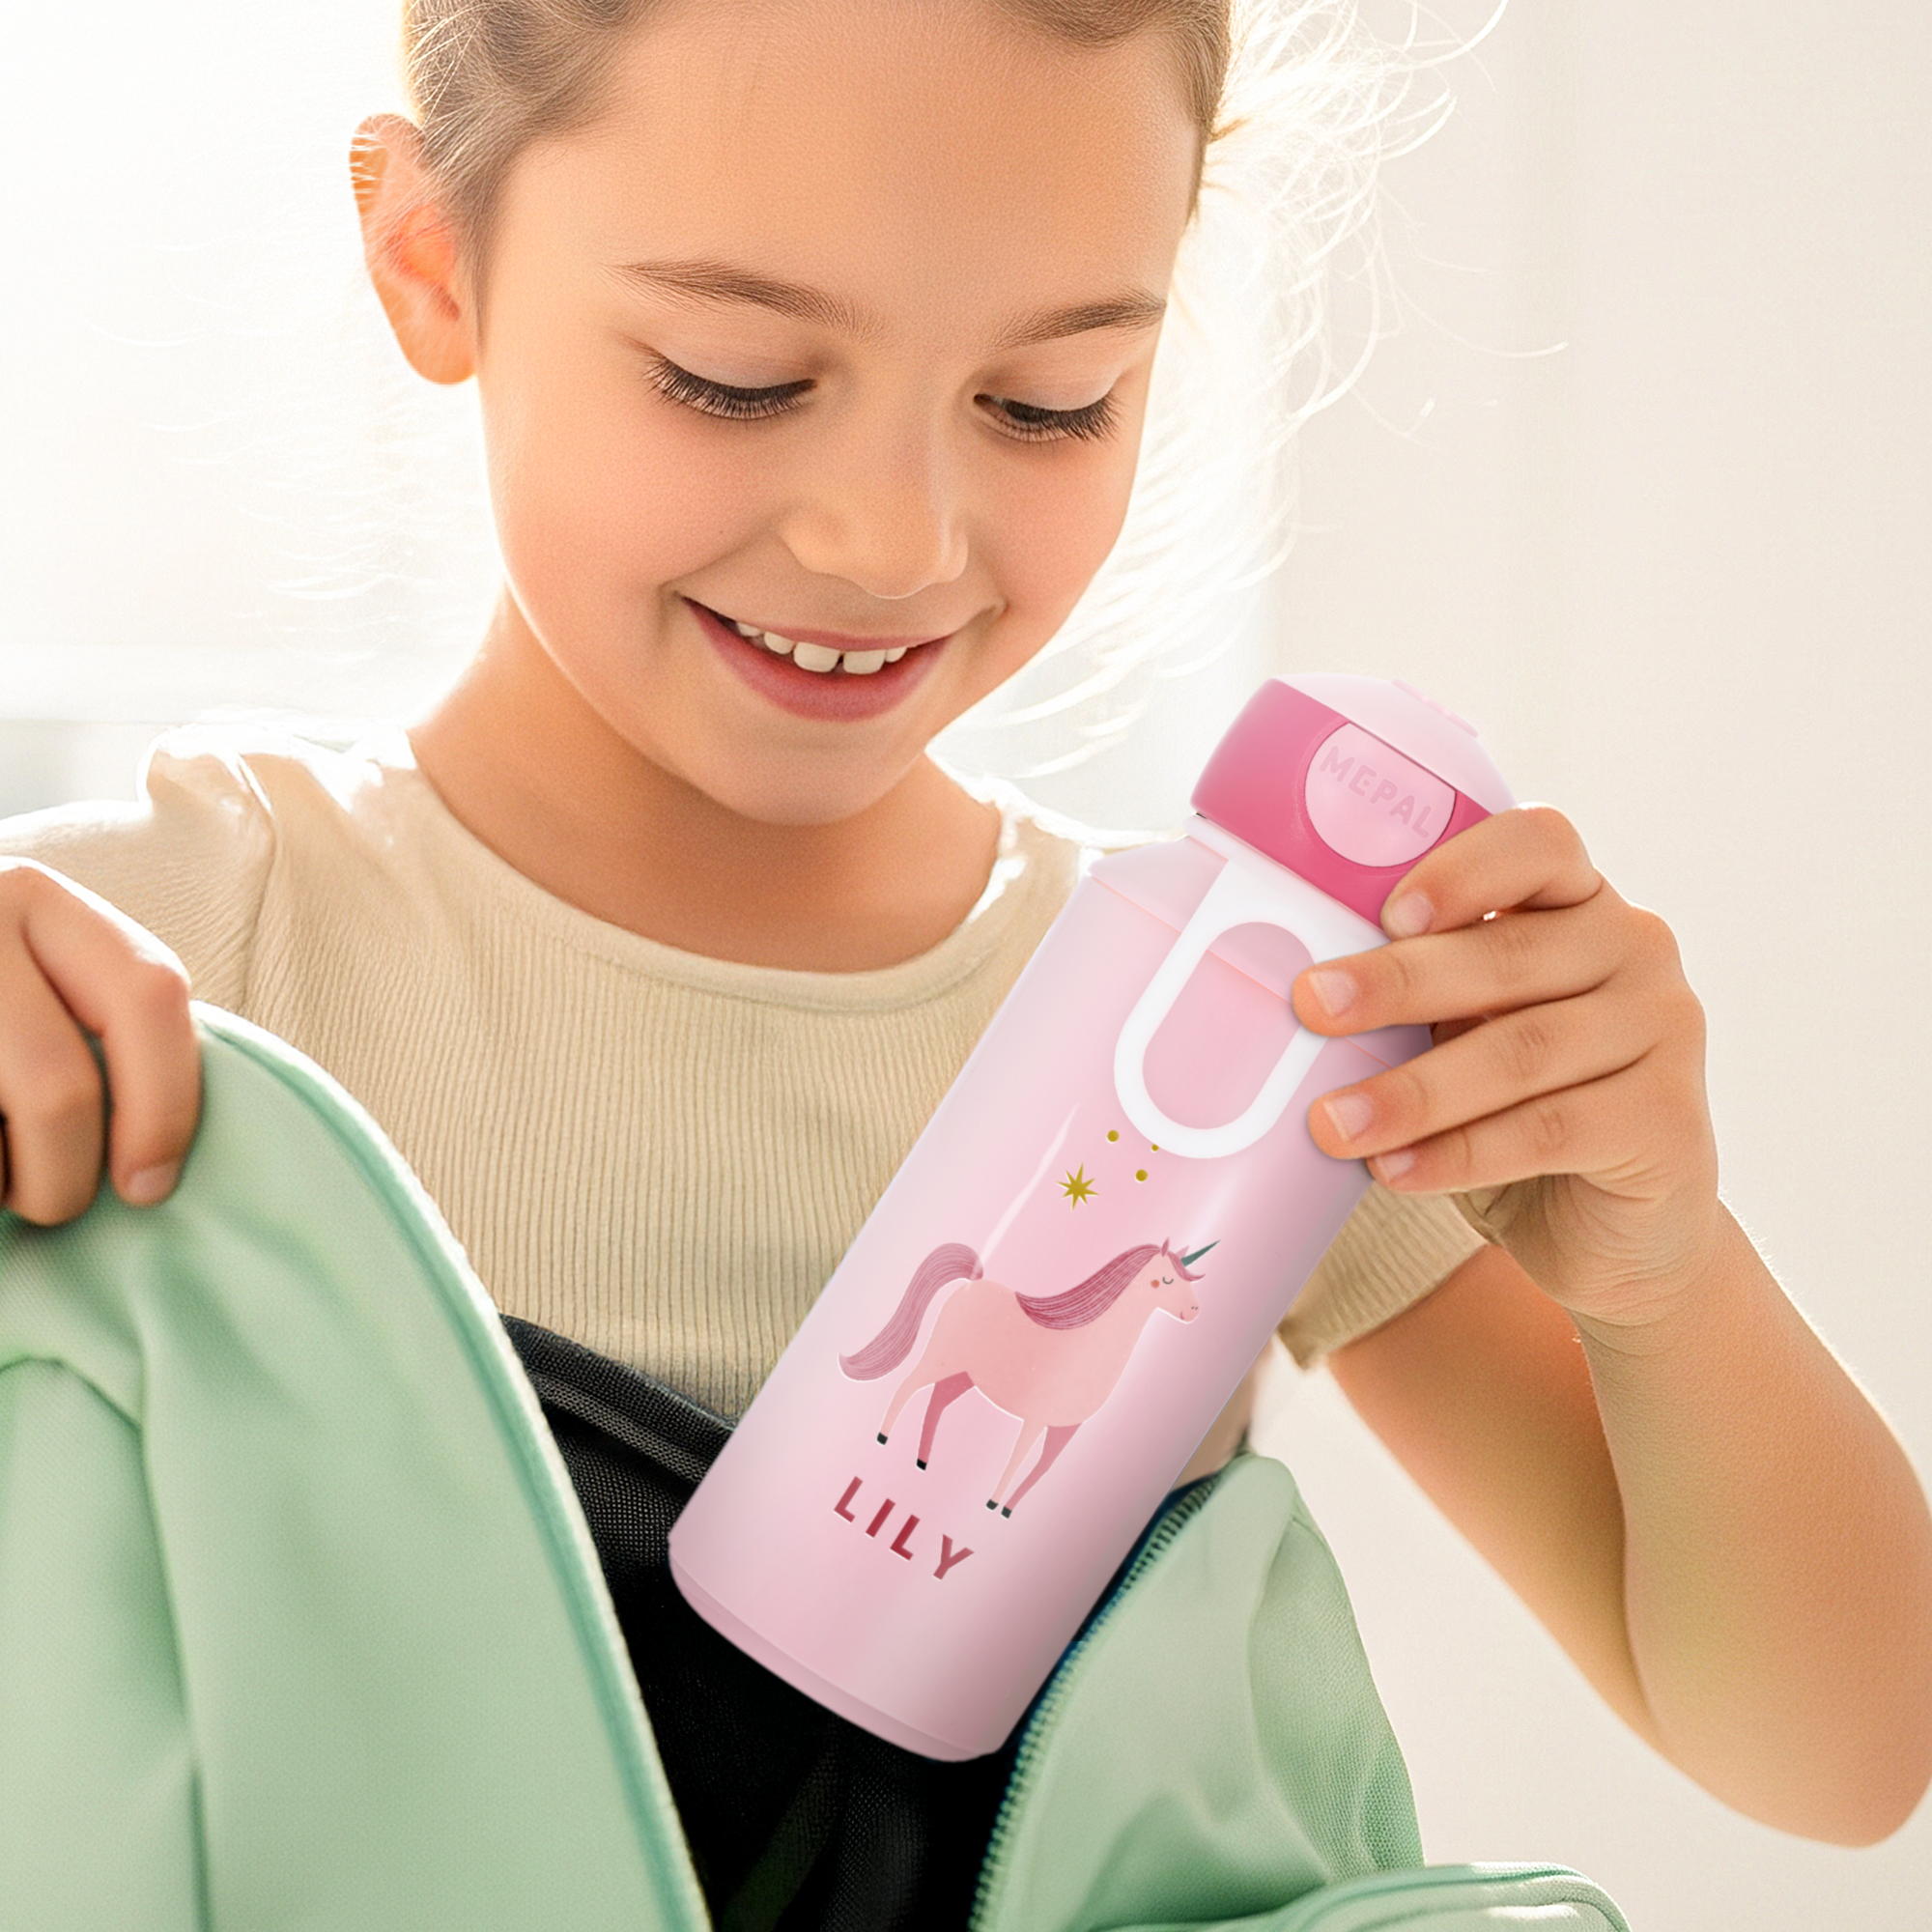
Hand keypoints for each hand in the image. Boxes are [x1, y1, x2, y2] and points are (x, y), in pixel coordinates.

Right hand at [0, 860, 200, 1223]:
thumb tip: (163, 1150)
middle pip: (59, 1088)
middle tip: (59, 1202)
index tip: (151, 1183)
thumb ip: (102, 1019)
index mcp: (37, 900)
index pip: (149, 995)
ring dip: (5, 1185)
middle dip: (69, 1174)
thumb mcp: (36, 973)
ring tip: (0, 1177)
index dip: (167, 1105)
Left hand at [1292, 805, 1721, 1328]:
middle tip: (1312, 1006)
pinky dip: (1460, 1153)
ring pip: (1521, 1051)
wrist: (1615, 1228)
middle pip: (1510, 953)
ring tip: (1332, 1123)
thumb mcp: (1463, 1032)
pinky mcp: (1668, 1119)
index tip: (1389, 910)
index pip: (1538, 843)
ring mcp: (1663, 1030)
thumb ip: (1417, 995)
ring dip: (1413, 1090)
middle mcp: (1634, 948)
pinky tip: (1395, 1170)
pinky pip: (1549, 1129)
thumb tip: (1299, 993)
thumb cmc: (1513, 1106)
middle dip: (1398, 982)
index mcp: (1578, 902)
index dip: (1465, 867)